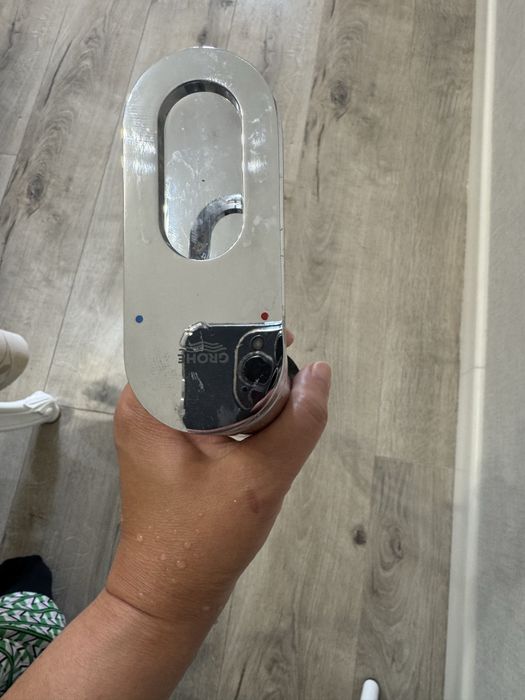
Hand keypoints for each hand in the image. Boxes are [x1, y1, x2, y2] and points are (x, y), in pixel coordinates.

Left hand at [107, 339, 330, 625]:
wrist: (169, 598)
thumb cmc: (203, 539)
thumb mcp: (260, 477)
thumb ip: (297, 423)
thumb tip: (320, 372)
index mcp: (147, 402)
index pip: (191, 339)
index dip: (237, 328)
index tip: (280, 332)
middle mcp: (145, 406)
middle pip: (202, 360)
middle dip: (248, 360)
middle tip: (290, 365)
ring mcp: (158, 428)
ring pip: (210, 386)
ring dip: (248, 388)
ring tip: (286, 391)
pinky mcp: (173, 447)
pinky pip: (210, 412)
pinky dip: (240, 412)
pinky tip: (268, 420)